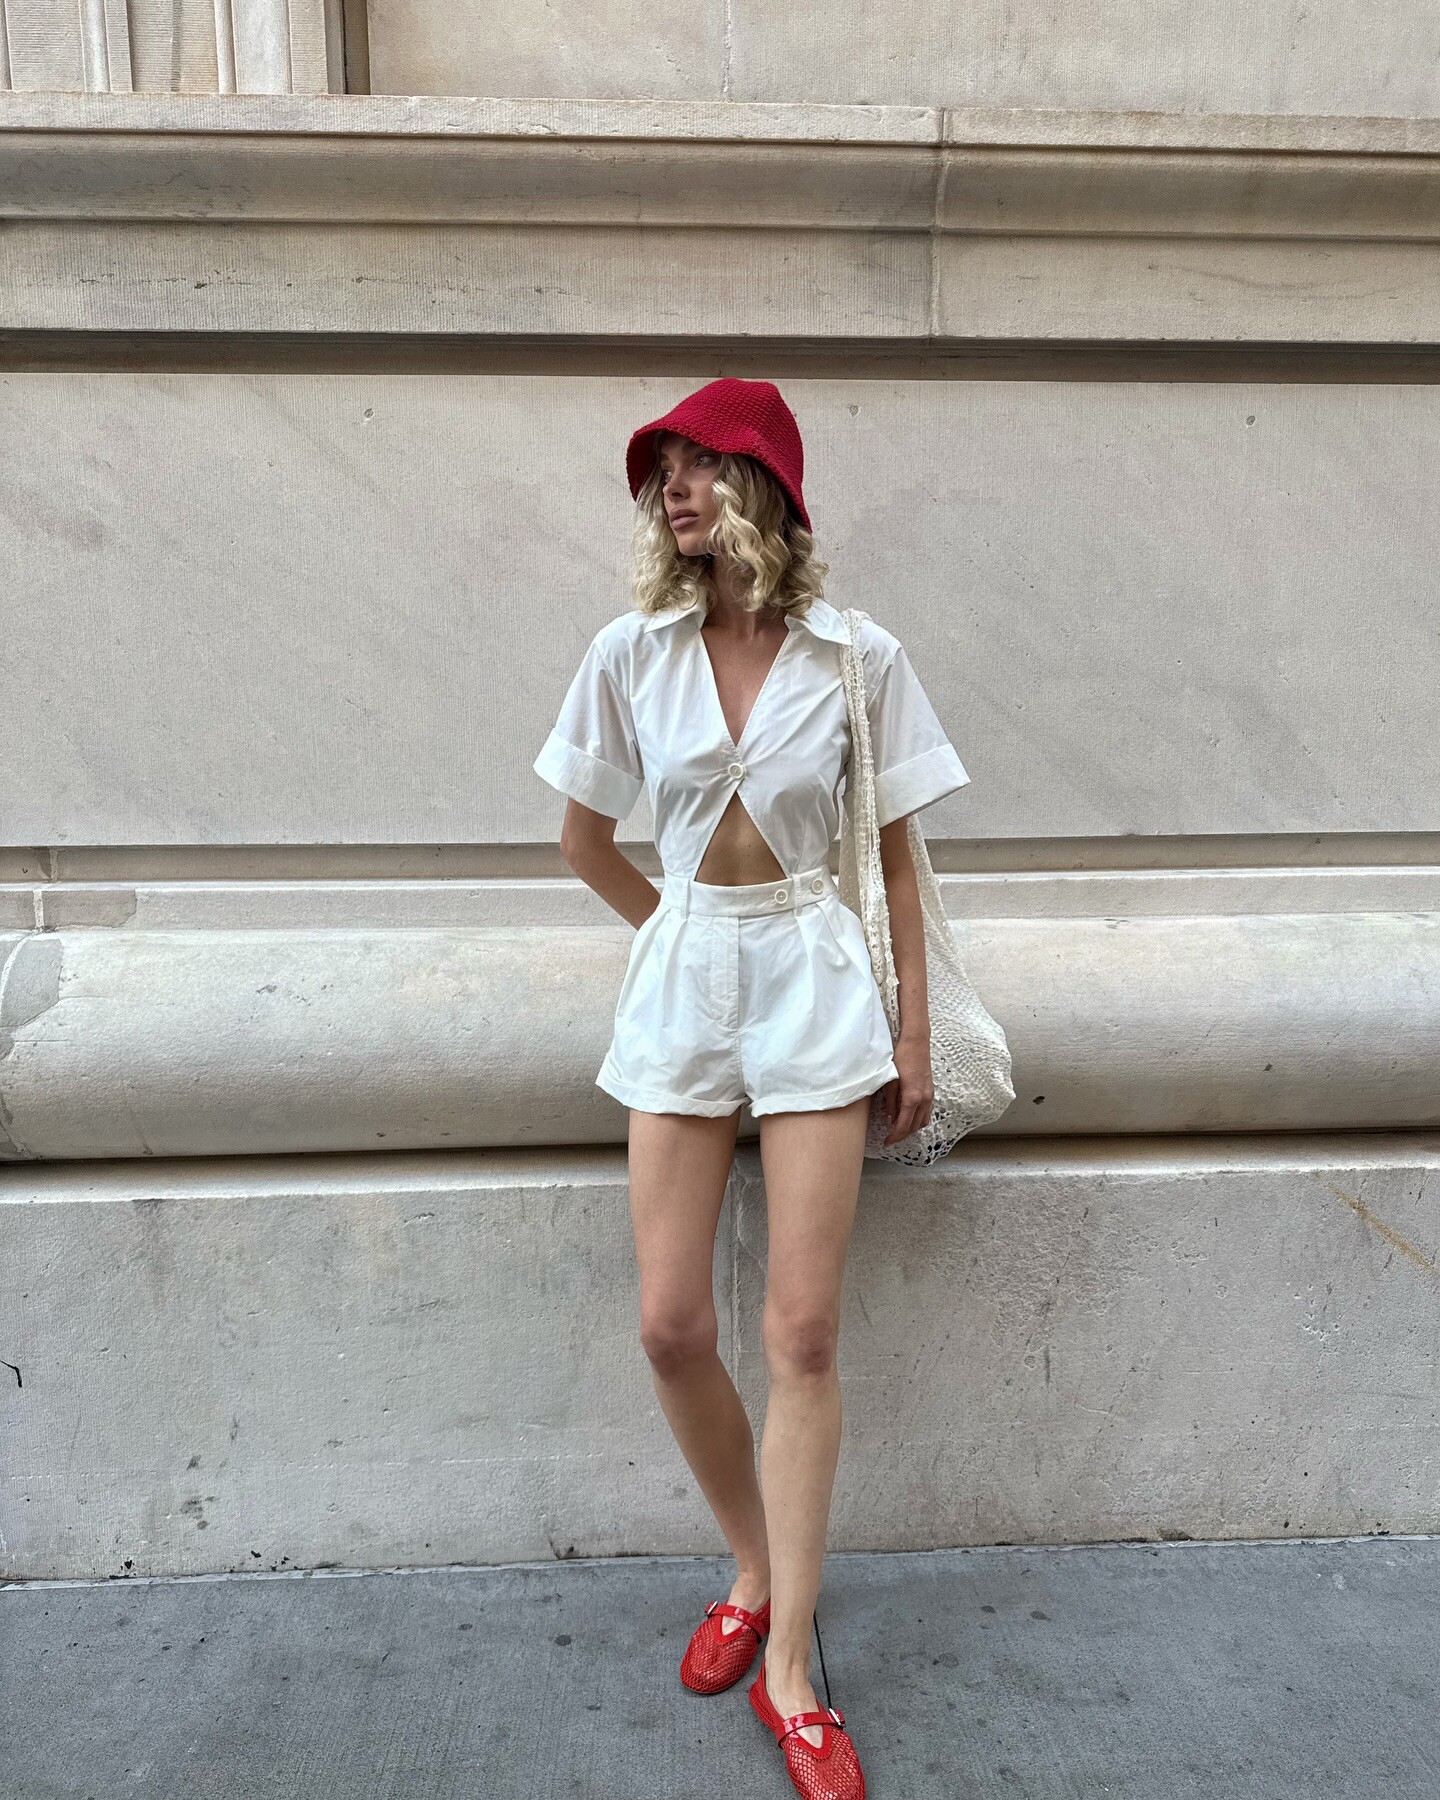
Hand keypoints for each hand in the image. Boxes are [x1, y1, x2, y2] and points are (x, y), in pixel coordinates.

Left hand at [878, 1031, 933, 1145]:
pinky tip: (909, 1117)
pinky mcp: (931, 1091)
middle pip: (914, 1127)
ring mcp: (930, 1096)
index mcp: (912, 1098)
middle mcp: (924, 1099)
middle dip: (902, 1135)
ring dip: (911, 1128)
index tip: (887, 1142)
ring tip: (898, 1129)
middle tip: (890, 1138)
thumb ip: (890, 1102)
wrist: (916, 1042)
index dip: (895, 1136)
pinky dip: (918, 1119)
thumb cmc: (901, 1058)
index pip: (904, 1125)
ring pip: (923, 1121)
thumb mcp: (890, 1081)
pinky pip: (927, 1112)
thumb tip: (890, 1119)